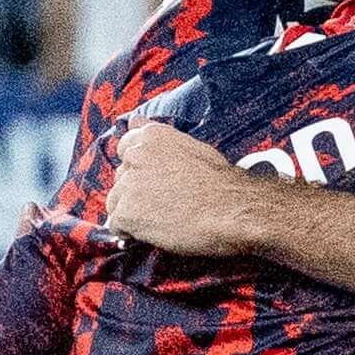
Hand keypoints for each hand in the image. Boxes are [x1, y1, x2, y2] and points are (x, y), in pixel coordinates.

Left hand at [104, 119, 264, 256]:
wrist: (237, 213)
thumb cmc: (224, 185)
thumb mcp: (194, 148)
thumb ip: (160, 138)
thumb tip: (134, 120)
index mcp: (151, 137)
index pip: (125, 150)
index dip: (140, 170)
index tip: (159, 183)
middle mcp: (135, 155)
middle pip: (121, 178)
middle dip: (137, 193)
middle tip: (169, 206)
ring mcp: (128, 184)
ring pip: (116, 202)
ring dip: (134, 214)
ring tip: (165, 221)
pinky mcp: (127, 213)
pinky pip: (116, 226)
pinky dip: (131, 234)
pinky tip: (156, 234)